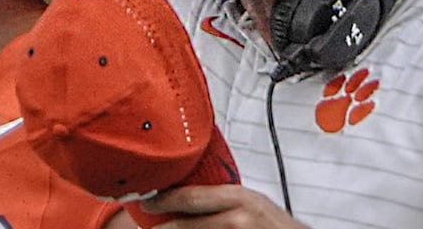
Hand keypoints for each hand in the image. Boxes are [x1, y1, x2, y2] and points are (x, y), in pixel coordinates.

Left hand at [143, 184, 309, 228]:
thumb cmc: (276, 226)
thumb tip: (189, 198)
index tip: (147, 202)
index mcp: (239, 199)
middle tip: (149, 228)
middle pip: (184, 226)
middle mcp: (236, 220)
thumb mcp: (253, 202)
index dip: (164, 201)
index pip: (191, 197)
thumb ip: (224, 200)